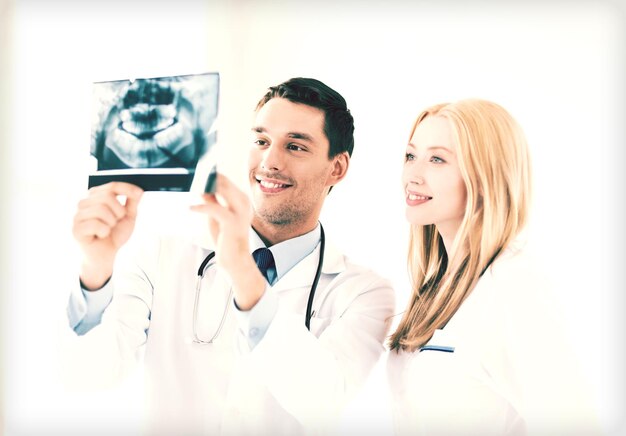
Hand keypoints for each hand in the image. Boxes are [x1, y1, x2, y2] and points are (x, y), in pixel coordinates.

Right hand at [72, 182, 143, 289]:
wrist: (106, 255)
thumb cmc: (114, 234)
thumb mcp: (128, 217)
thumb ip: (132, 202)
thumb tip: (138, 190)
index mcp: (95, 197)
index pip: (111, 186)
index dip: (126, 188)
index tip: (139, 193)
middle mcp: (84, 203)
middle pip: (107, 196)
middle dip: (119, 211)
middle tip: (117, 221)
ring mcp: (78, 215)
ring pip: (101, 209)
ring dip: (111, 222)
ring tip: (108, 229)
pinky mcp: (75, 229)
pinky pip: (95, 224)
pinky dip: (104, 232)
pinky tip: (101, 236)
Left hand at [190, 173, 265, 309]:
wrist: (236, 261)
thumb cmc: (226, 239)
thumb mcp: (217, 217)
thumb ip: (212, 201)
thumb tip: (202, 187)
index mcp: (241, 199)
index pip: (225, 180)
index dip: (210, 175)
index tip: (194, 172)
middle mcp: (243, 202)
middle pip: (223, 181)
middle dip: (206, 178)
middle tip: (189, 177)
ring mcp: (240, 211)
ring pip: (221, 190)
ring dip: (204, 187)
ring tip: (190, 188)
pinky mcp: (232, 222)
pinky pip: (214, 208)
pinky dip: (201, 206)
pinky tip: (190, 207)